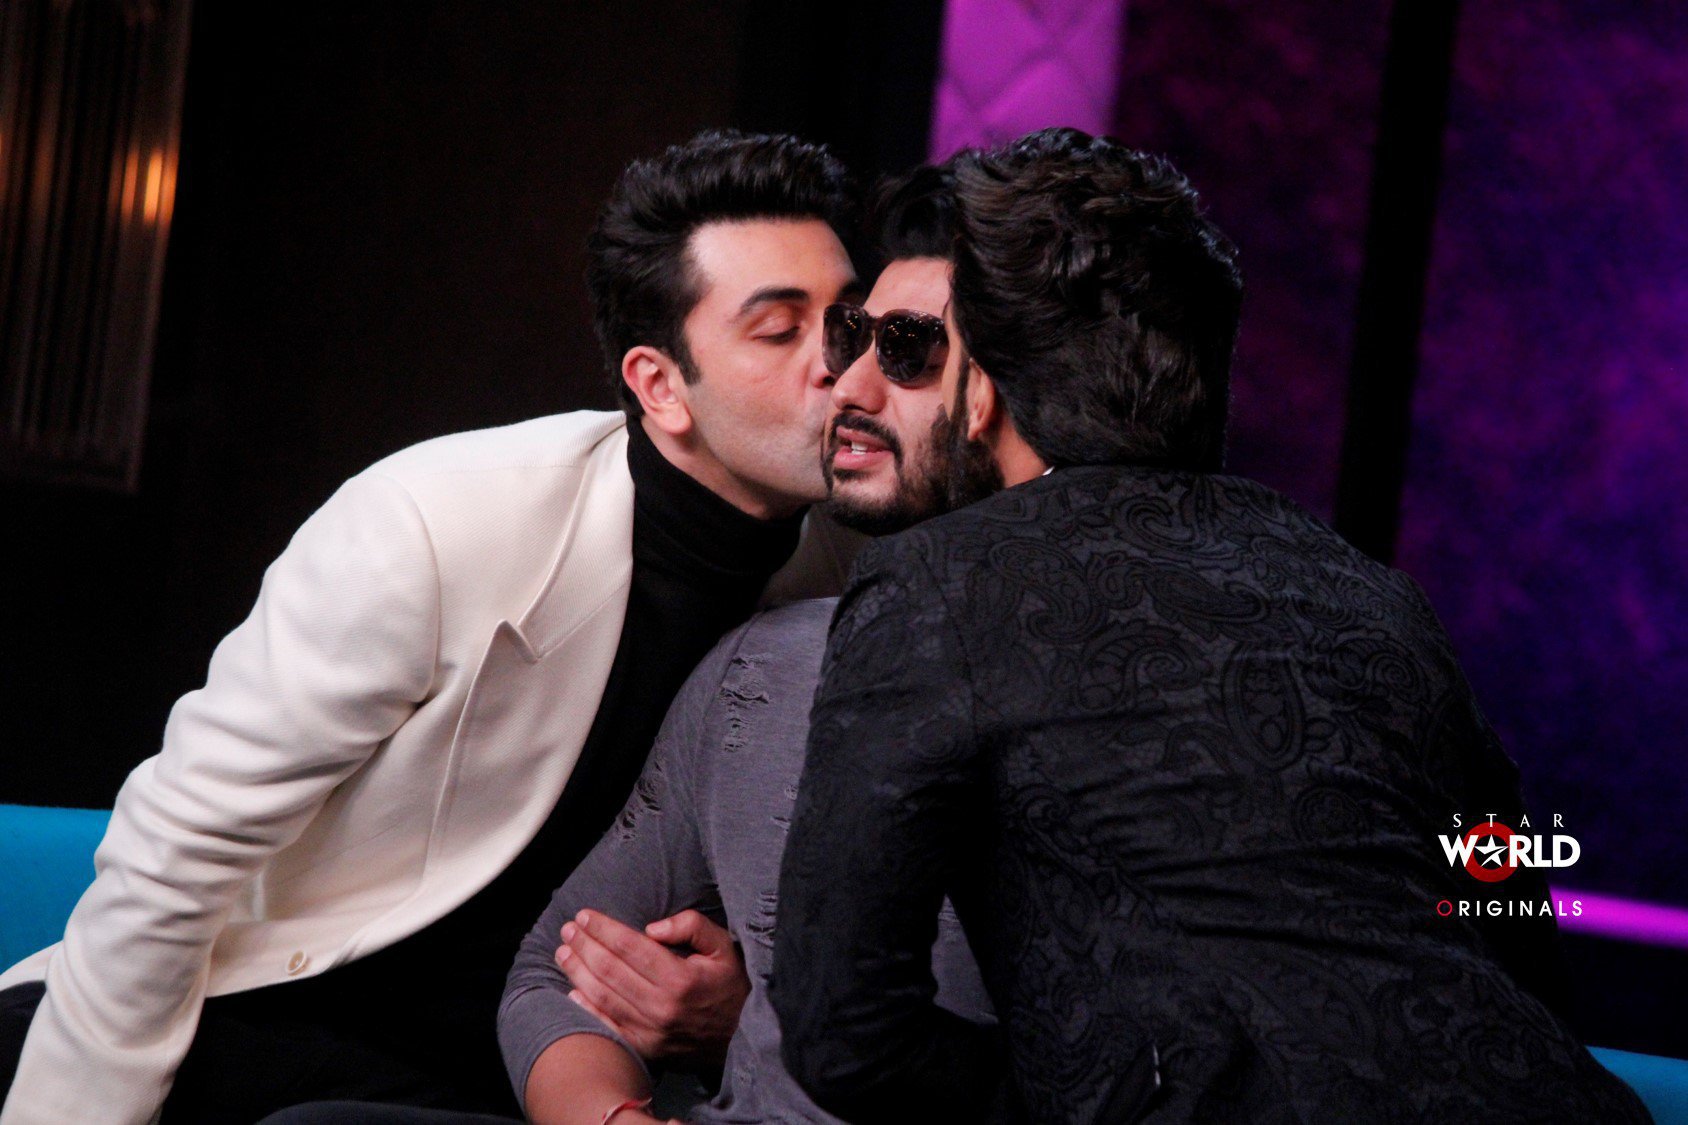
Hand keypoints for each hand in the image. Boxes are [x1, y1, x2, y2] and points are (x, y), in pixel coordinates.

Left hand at [556, 908, 749, 1062]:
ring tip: (563, 952)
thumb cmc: (731, 985)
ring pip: (604, 997)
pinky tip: (572, 992)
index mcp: (681, 978)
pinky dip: (587, 1009)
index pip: (630, 947)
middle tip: (567, 929)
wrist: (743, 1038)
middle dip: (585, 946)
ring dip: (579, 973)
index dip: (603, 929)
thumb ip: (692, 926)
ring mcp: (652, 1032)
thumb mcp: (724, 946)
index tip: (584, 915)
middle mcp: (662, 1007)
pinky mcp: (647, 1049)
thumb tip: (652, 928)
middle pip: (611, 971)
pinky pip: (610, 1026)